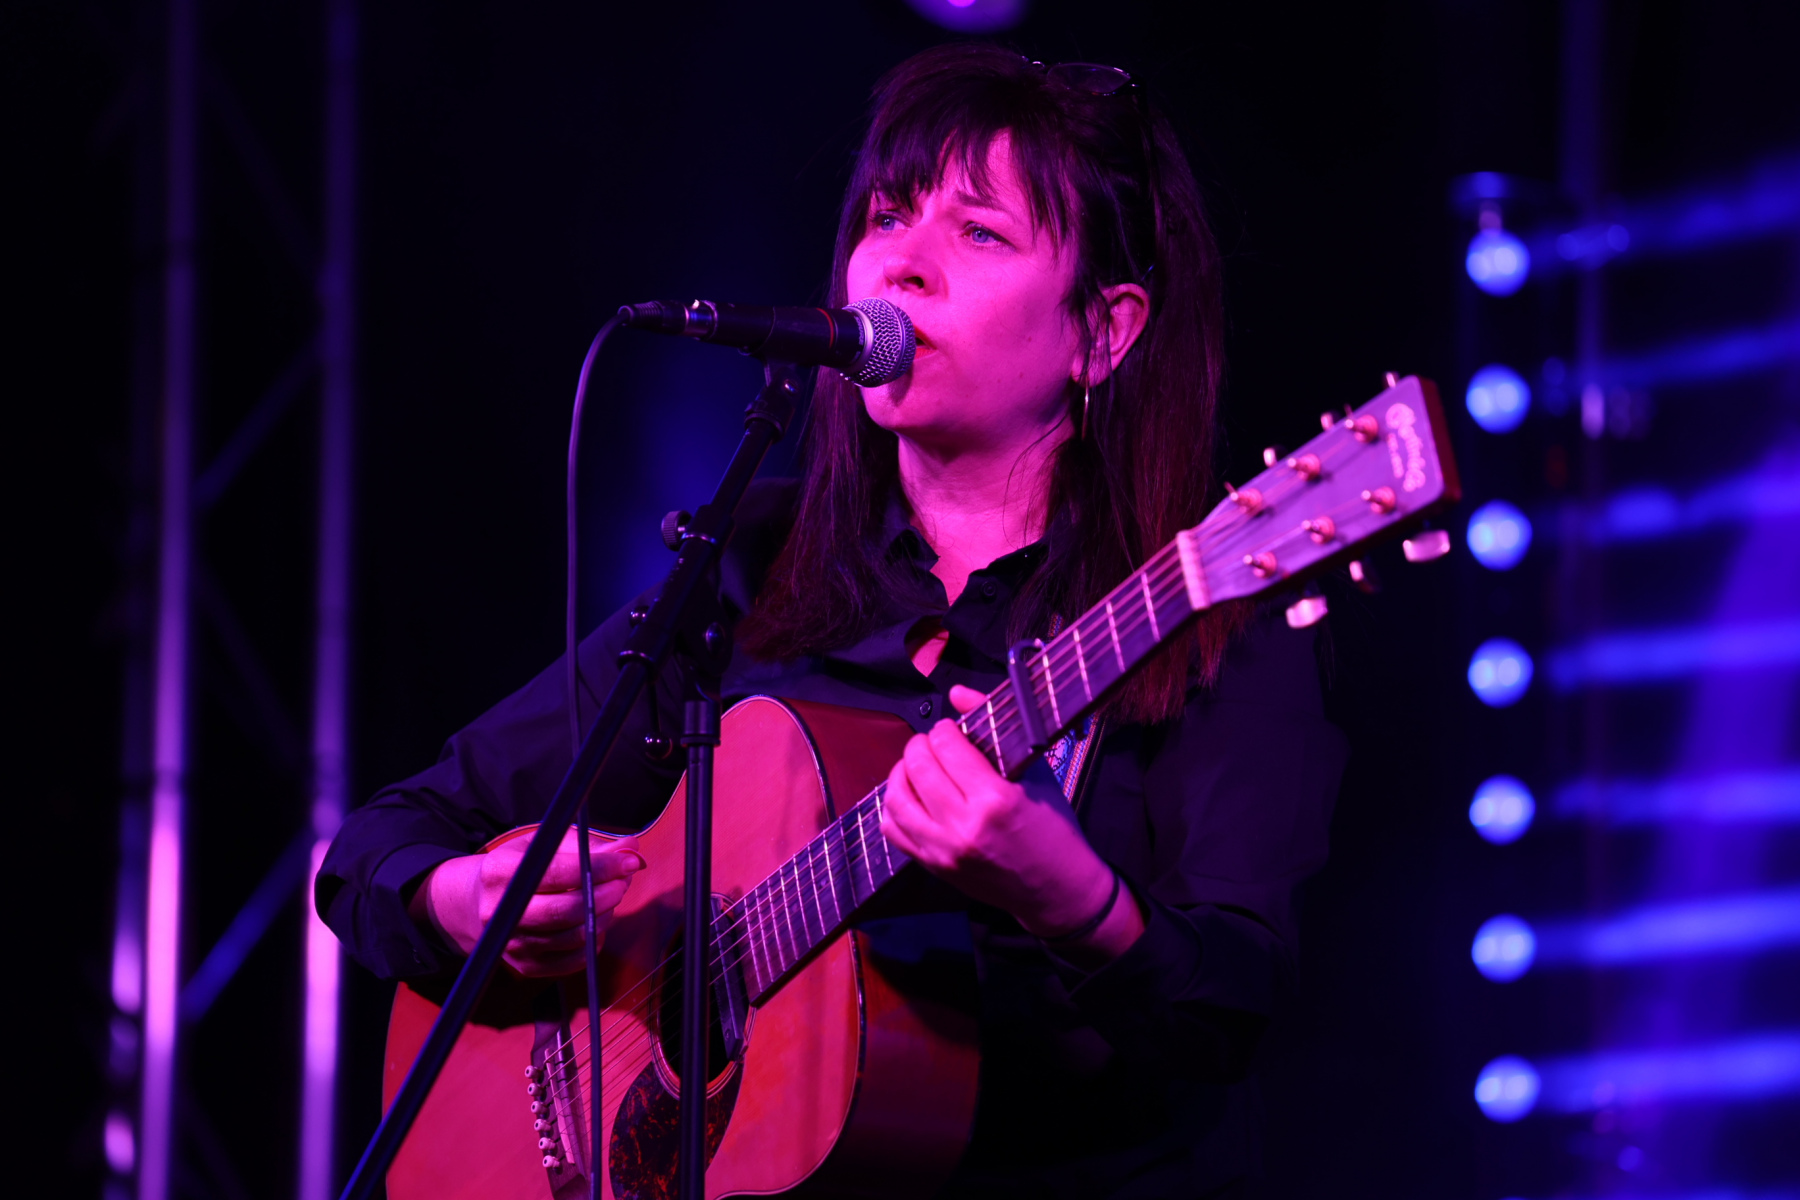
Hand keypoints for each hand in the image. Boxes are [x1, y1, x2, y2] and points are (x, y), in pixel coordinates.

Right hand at [419, 828, 643, 977]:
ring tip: (610, 896)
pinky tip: (594, 920)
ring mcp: (511, 944)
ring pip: (574, 936)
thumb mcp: (544, 845)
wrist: (476, 903)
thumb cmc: (518, 867)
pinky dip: (593, 940)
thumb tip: (630, 848)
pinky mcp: (524, 966)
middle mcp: (501, 912)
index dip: (601, 867)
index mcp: (500, 872)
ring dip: (604, 915)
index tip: (629, 861)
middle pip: (567, 910)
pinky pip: (573, 960)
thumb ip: (588, 845)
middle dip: (607, 894)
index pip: (561, 872)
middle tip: (623, 880)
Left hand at [879, 685, 1144, 962]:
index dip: (945, 729)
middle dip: (920, 745)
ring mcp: (945, 850)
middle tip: (932, 743)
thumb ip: (994, 728)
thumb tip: (956, 692)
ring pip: (896, 798)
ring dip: (901, 772)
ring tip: (916, 766)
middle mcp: (964, 826)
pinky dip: (894, 807)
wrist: (1058, 889)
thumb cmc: (1055, 827)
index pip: (947, 746)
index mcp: (995, 798)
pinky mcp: (934, 867)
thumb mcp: (1036, 772)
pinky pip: (894, 831)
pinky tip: (910, 796)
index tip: (953, 729)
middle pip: (917, 767)